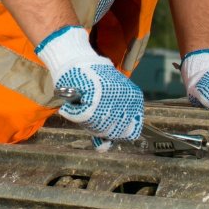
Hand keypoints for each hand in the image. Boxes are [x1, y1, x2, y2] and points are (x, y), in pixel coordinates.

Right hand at [36, 26, 143, 147]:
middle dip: (98, 126)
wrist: (75, 60)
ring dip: (85, 119)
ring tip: (82, 101)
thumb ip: (108, 126)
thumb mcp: (106, 103)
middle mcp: (127, 101)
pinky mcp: (95, 100)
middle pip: (112, 132)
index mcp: (135, 99)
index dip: (115, 132)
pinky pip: (81, 119)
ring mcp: (112, 101)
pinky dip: (73, 112)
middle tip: (89, 108)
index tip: (104, 121)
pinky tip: (75, 100)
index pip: (131, 132)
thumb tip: (103, 149)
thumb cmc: (90, 82)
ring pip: (97, 127)